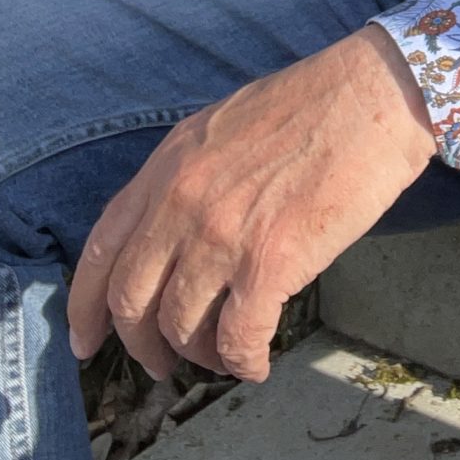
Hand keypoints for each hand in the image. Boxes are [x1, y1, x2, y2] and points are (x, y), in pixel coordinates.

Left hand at [67, 25, 437, 381]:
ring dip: (201, 357)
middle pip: (131, 302)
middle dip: (142, 347)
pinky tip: (258, 365)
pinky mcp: (269, 263)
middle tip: (164, 365)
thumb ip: (188, 177)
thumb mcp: (222, 126)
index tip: (86, 341)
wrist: (374, 94)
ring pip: (182, 327)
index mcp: (166, 168)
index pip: (101, 248)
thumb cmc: (314, 103)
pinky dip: (244, 363)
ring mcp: (220, 236)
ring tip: (225, 357)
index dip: (86, 306)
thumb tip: (180, 229)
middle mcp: (180, 205)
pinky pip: (239, 338)